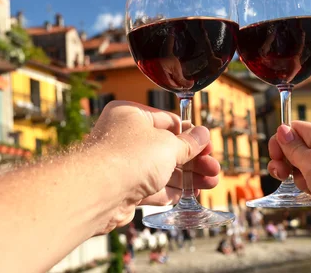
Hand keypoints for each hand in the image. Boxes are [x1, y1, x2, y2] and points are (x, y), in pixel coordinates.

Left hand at [85, 101, 218, 232]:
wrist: (97, 193)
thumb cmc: (130, 157)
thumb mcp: (168, 145)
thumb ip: (188, 143)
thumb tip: (203, 134)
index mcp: (131, 115)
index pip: (168, 121)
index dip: (191, 134)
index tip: (208, 146)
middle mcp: (123, 137)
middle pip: (166, 147)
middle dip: (193, 160)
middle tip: (214, 170)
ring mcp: (122, 164)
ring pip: (161, 169)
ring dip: (186, 177)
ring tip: (210, 184)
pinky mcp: (122, 189)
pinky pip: (150, 188)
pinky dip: (169, 191)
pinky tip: (189, 195)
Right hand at [267, 122, 310, 238]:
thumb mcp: (309, 162)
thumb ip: (292, 147)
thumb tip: (282, 129)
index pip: (293, 128)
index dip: (281, 140)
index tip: (276, 156)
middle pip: (295, 148)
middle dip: (284, 161)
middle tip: (282, 174)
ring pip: (301, 166)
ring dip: (297, 177)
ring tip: (307, 185)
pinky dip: (308, 186)